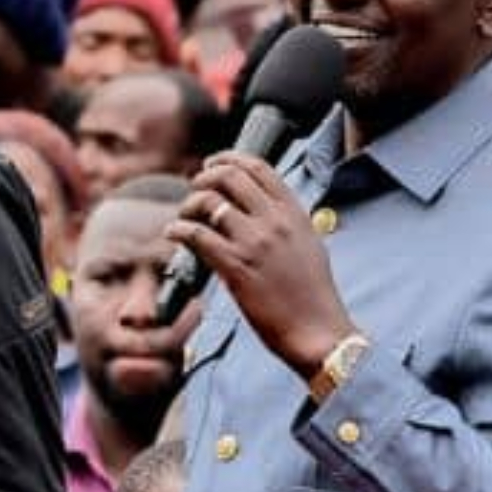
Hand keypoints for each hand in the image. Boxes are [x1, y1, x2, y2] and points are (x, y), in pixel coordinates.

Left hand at [166, 153, 358, 376]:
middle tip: (195, 190)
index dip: (229, 159)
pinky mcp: (235, 267)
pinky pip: (196, 235)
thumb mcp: (309, 245)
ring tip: (184, 217)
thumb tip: (263, 210)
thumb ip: (287, 223)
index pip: (259, 167)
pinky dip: (178, 230)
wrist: (318, 332)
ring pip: (208, 202)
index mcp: (294, 213)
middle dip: (204, 178)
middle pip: (229, 176)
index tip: (212, 164)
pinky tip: (173, 233)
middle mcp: (274, 221)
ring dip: (189, 205)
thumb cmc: (314, 296)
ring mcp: (254, 243)